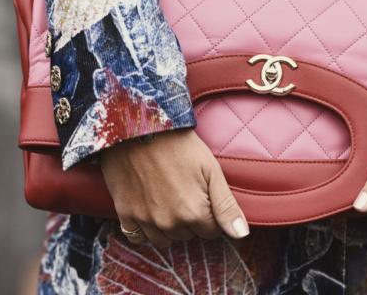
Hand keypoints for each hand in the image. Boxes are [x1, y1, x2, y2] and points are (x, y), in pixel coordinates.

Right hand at [100, 129, 248, 247]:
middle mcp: (169, 223)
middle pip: (188, 235)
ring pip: (165, 239)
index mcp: (193, 213)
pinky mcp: (125, 214)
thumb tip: (241, 234)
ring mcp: (145, 220)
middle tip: (183, 189)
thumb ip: (226, 206)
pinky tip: (149, 210)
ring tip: (167, 198)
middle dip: (190, 219)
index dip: (210, 213)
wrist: (140, 127)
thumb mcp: (211, 170)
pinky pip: (138, 237)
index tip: (202, 193)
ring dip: (169, 226)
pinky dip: (145, 229)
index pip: (211, 232)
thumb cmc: (179, 145)